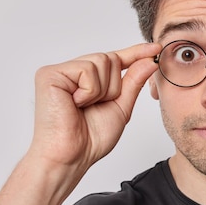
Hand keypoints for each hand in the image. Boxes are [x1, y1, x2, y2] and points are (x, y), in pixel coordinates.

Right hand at [26, 42, 160, 180]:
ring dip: (102, 90)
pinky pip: (87, 69)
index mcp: (86, 79)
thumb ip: (133, 82)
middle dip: (113, 86)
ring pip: (101, 61)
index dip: (135, 53)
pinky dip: (89, 91)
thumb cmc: (91, 138)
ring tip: (84, 107)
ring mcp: (59, 71)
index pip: (114, 59)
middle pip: (110, 58)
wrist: (71, 157)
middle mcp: (71, 72)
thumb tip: (149, 60)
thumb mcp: (121, 107)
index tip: (156, 48)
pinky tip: (75, 104)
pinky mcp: (49, 74)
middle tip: (96, 107)